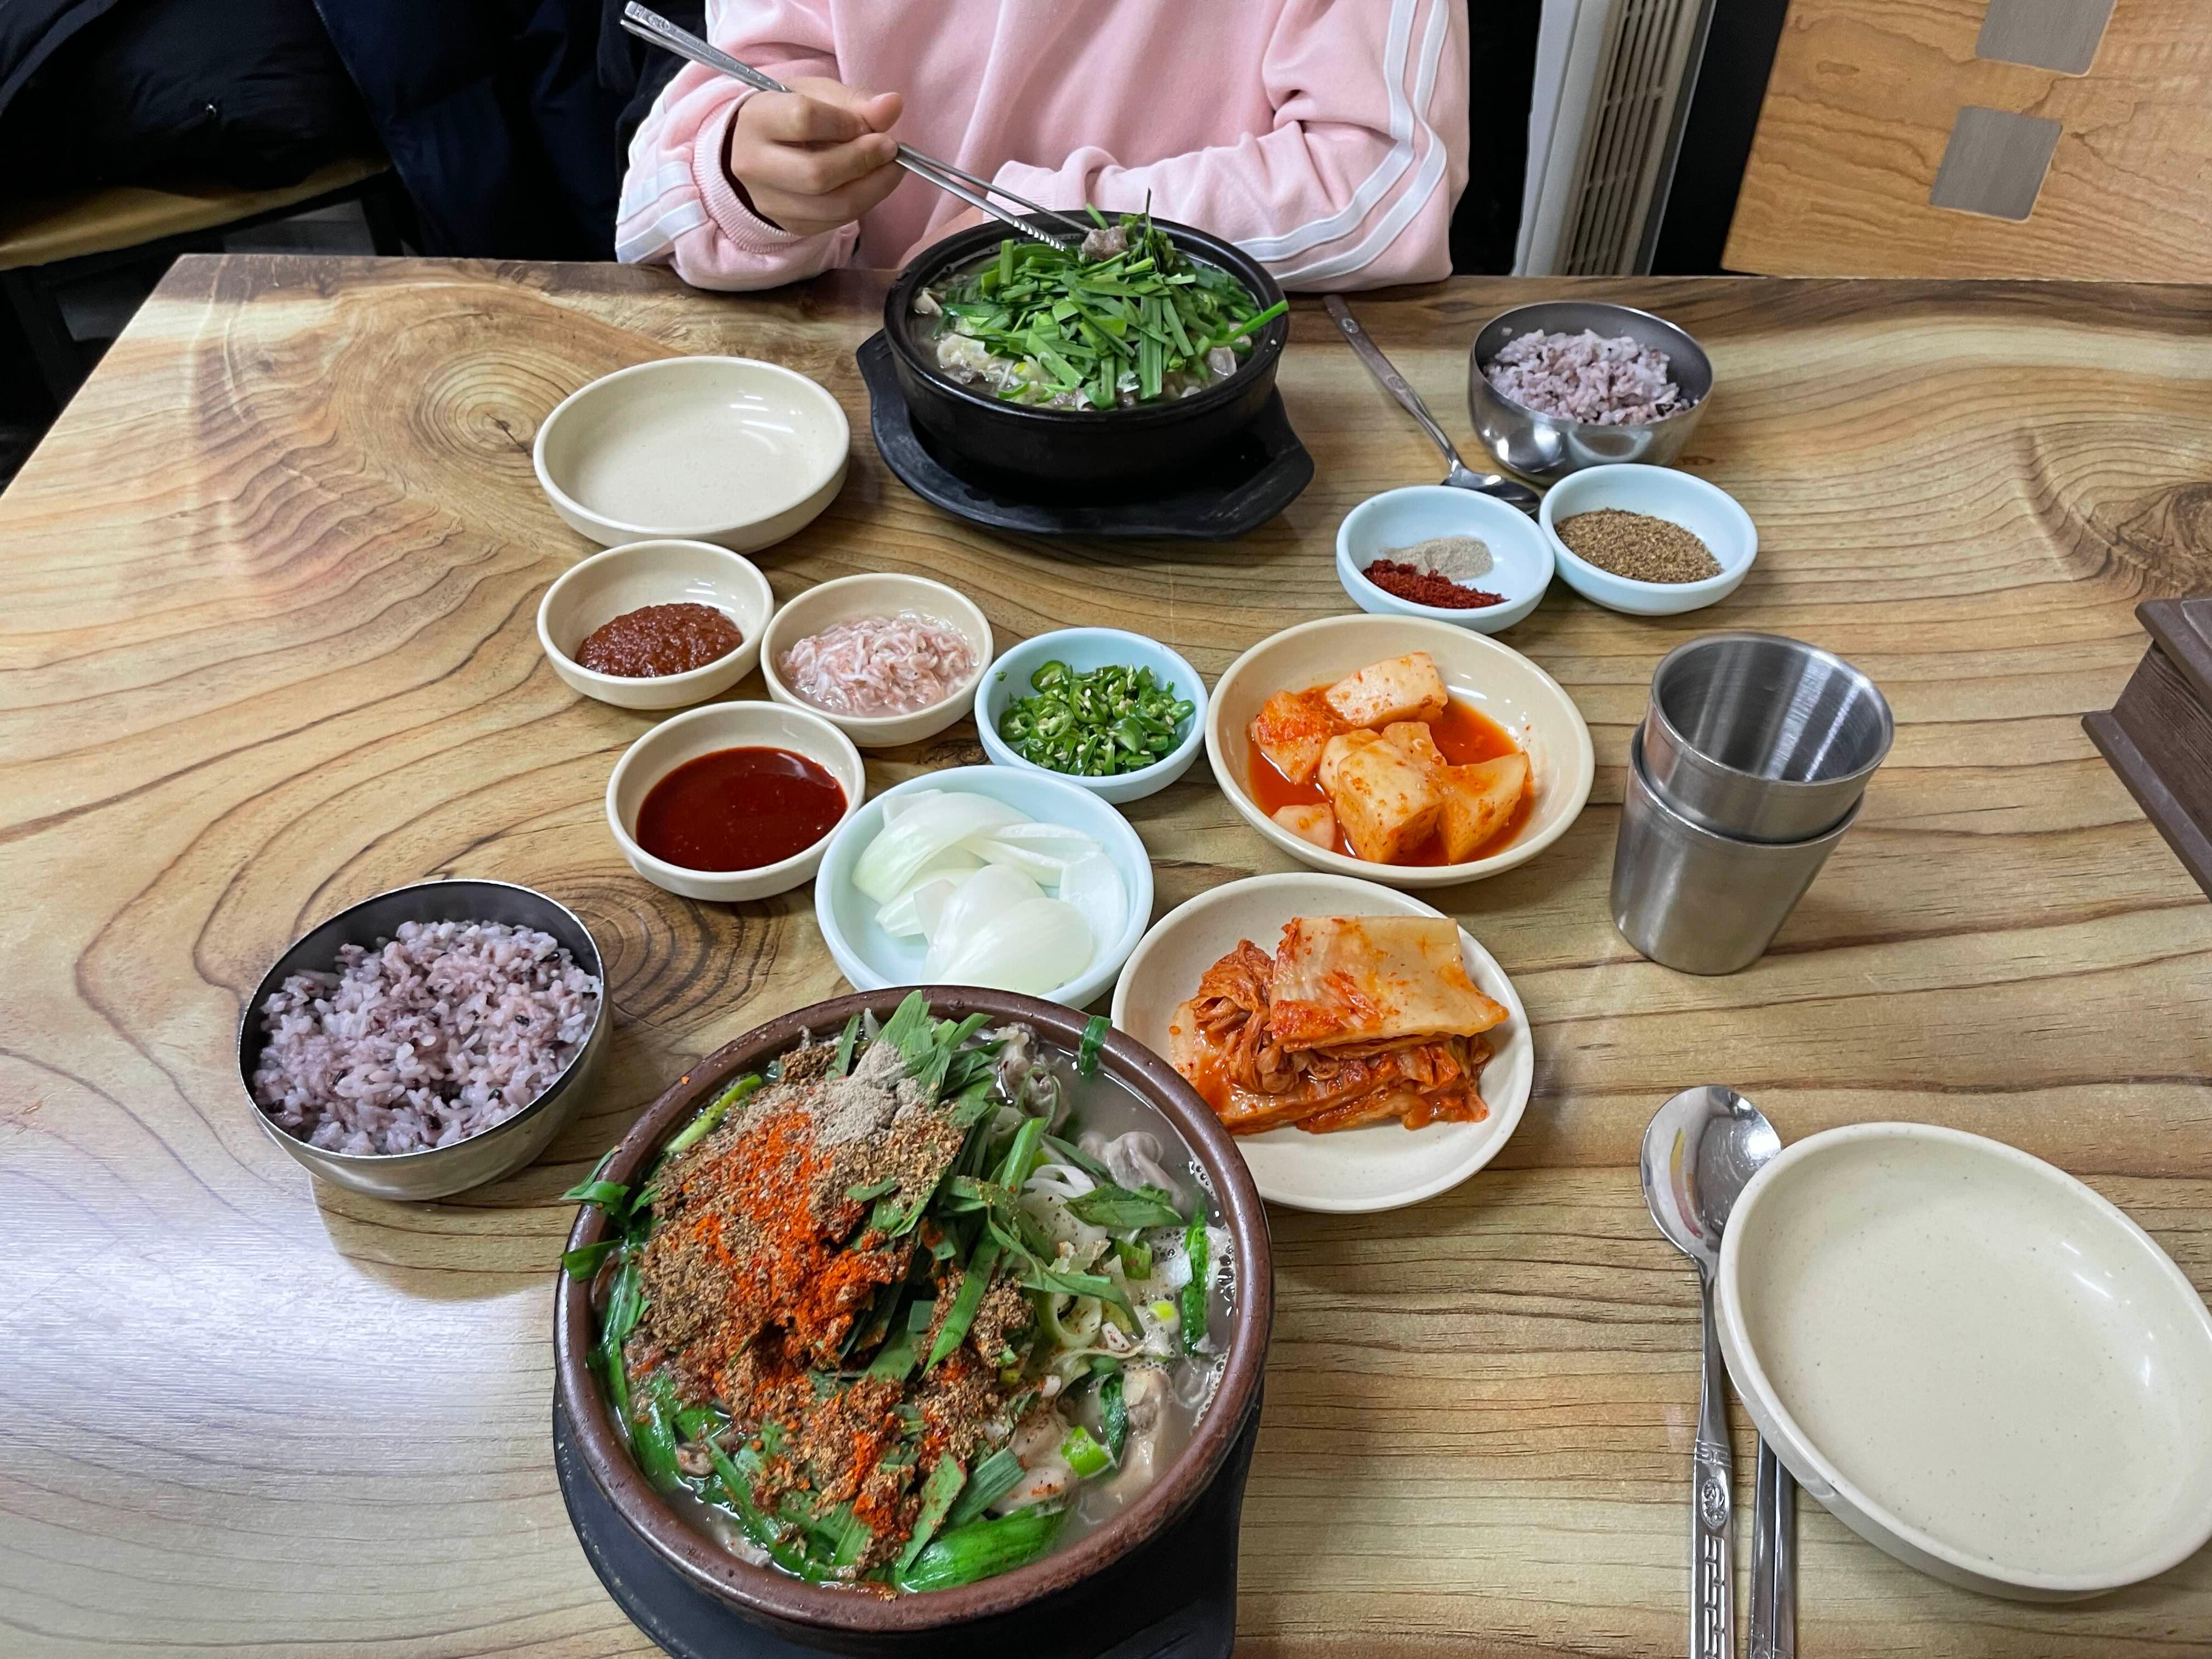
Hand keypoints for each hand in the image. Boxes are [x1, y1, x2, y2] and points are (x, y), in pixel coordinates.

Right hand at [724, 77, 903, 236]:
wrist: (762, 148)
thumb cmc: (793, 115)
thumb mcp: (819, 95)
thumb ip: (856, 101)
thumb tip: (892, 105)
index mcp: (757, 119)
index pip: (802, 119)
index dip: (845, 122)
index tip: (867, 122)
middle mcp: (753, 164)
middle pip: (817, 173)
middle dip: (864, 160)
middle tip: (890, 148)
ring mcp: (769, 201)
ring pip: (833, 205)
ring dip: (874, 187)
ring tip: (891, 167)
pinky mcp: (789, 224)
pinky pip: (837, 221)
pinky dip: (865, 202)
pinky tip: (873, 183)